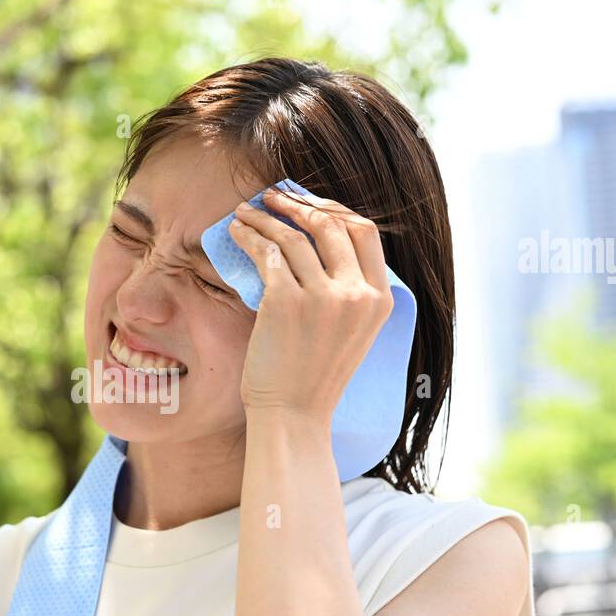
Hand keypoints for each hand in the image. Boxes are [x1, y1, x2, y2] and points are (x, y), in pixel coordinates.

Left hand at [229, 186, 394, 424]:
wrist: (292, 416)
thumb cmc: (312, 377)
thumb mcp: (350, 331)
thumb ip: (346, 291)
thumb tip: (317, 241)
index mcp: (379, 300)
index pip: (365, 233)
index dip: (335, 210)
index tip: (310, 204)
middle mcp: (356, 295)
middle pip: (331, 226)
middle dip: (298, 205)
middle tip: (272, 199)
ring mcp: (323, 297)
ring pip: (293, 236)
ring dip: (265, 218)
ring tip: (245, 213)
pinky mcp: (286, 303)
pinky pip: (266, 255)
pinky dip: (248, 238)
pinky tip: (236, 232)